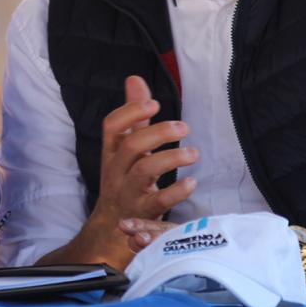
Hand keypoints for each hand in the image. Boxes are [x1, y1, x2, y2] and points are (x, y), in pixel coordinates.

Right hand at [82, 76, 197, 259]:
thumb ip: (133, 116)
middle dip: (158, 133)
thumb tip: (134, 79)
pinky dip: (177, 191)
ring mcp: (128, 192)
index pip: (111, 126)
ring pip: (144, 172)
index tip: (154, 103)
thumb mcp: (124, 147)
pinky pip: (159, 202)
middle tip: (184, 127)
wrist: (111, 227)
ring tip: (193, 152)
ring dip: (172, 159)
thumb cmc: (123, 177)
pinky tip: (192, 182)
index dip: (130, 112)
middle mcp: (116, 170)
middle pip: (131, 146)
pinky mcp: (143, 213)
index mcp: (111, 151)